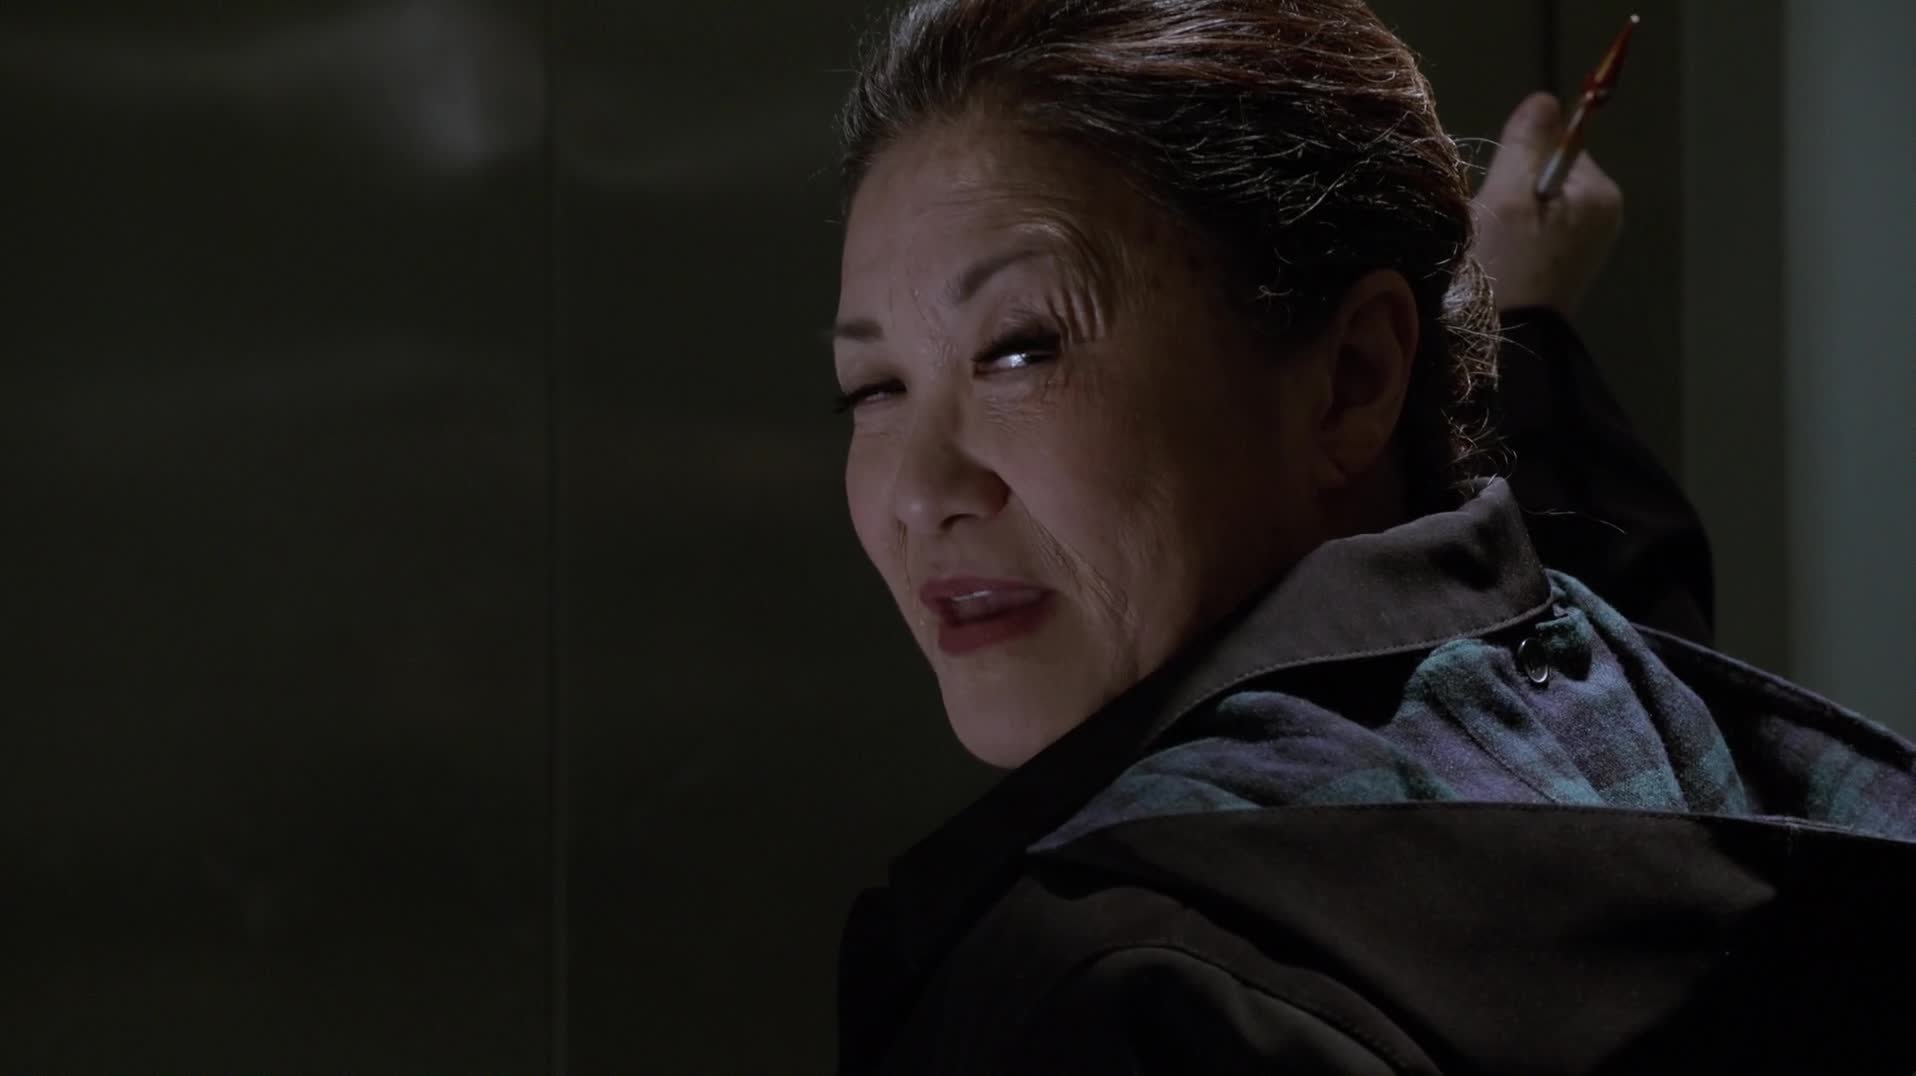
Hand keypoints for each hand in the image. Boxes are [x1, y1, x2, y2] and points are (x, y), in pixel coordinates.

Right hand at [1470, 92, 1622, 316]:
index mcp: (1600, 193)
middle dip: (1514, 190)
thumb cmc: (1506, 269)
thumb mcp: (1508, 198)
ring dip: (1512, 216)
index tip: (1501, 197)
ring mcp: (1590, 241)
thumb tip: (1544, 99)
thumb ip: (1526, 144)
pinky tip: (1505, 262)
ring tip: (1498, 247)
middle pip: (1548, 173)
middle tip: (1495, 226)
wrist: (1509, 344)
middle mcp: (1605, 213)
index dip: (1518, 163)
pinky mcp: (1571, 262)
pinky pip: (1541, 229)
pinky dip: (1518, 238)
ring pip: (1540, 202)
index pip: (1556, 144)